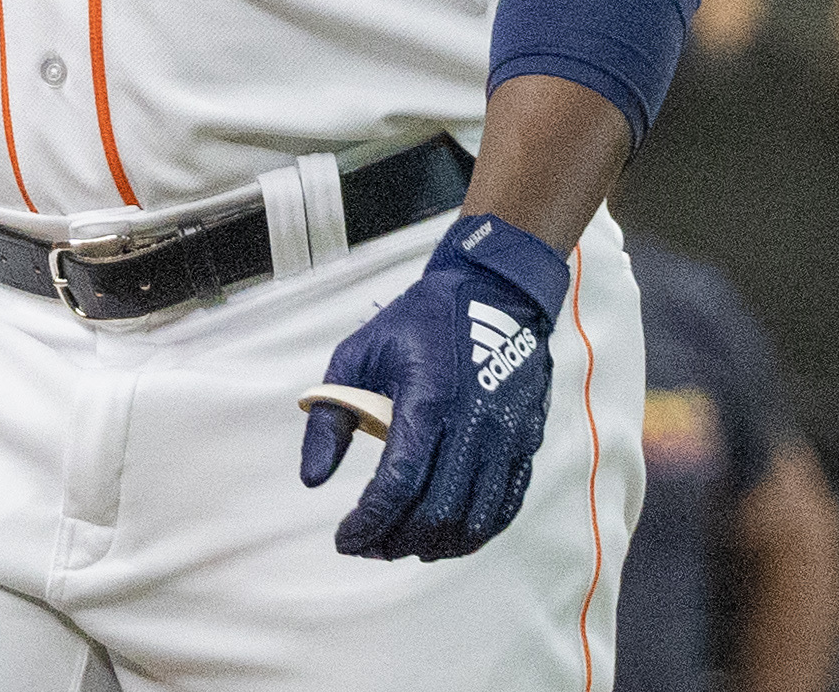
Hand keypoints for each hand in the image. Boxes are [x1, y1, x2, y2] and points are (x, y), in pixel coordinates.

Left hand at [301, 215, 567, 560]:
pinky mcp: (526, 442)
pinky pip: (505, 506)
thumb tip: (312, 478)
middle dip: (395, 540)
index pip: (398, 482)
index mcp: (428, 398)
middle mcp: (473, 423)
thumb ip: (331, 416)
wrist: (494, 293)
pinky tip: (445, 537)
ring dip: (434, 545)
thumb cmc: (421, 321)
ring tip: (399, 546)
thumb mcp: (359, 352)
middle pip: (436, 512)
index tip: (345, 539)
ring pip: (474, 519)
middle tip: (367, 546)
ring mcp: (506, 436)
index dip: (370, 521)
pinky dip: (474, 533)